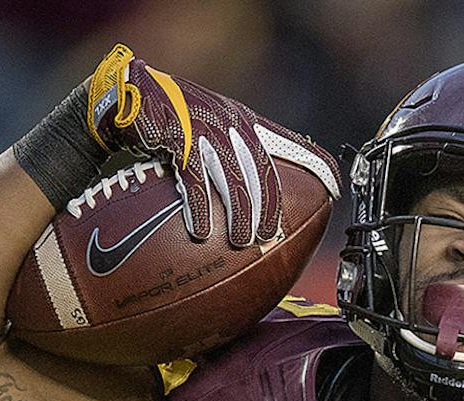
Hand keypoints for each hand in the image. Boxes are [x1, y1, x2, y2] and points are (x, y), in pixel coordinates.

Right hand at [85, 43, 339, 247]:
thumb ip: (233, 155)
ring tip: (244, 242)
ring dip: (242, 213)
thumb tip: (255, 198)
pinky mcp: (178, 136)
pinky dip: (202, 207)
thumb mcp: (209, 131)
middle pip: (264, 169)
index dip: (315, 163)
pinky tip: (202, 232)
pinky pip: (196, 178)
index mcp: (245, 122)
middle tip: (272, 238)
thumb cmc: (170, 121)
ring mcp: (205, 127)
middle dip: (272, 207)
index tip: (336, 187)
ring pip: (235, 176)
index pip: (291, 142)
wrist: (127, 95)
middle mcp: (231, 121)